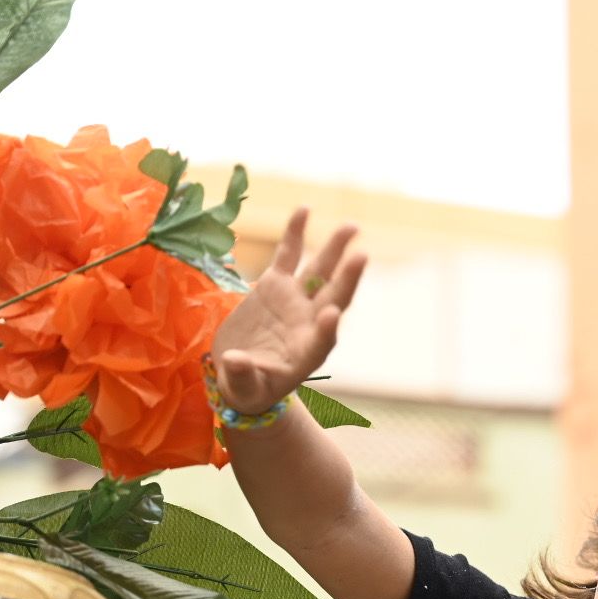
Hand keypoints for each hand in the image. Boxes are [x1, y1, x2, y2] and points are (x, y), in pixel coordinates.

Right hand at [209, 207, 367, 416]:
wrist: (241, 374)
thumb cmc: (248, 388)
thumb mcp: (244, 388)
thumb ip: (243, 376)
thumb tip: (235, 361)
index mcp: (307, 353)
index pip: (323, 340)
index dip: (327, 329)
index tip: (331, 315)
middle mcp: (308, 323)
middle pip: (332, 297)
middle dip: (347, 278)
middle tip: (362, 255)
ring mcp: (294, 301)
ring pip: (318, 271)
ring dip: (335, 249)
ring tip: (351, 226)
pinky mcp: (276, 286)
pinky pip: (288, 255)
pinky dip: (295, 234)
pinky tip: (304, 209)